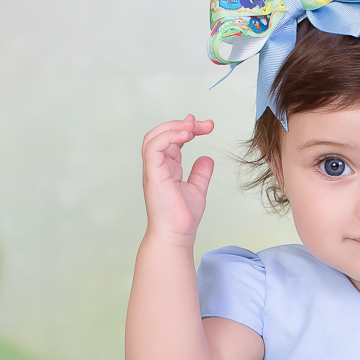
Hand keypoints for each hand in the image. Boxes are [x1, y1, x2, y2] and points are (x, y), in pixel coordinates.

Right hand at [140, 115, 214, 245]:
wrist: (177, 235)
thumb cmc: (182, 217)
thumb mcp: (197, 189)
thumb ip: (200, 173)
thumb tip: (207, 157)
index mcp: (166, 167)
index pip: (172, 140)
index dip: (187, 129)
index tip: (206, 126)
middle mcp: (157, 166)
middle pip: (162, 134)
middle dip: (183, 124)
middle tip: (206, 124)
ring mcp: (153, 169)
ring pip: (154, 137)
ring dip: (174, 127)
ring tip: (194, 127)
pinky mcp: (153, 174)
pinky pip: (154, 147)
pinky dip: (169, 136)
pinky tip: (186, 134)